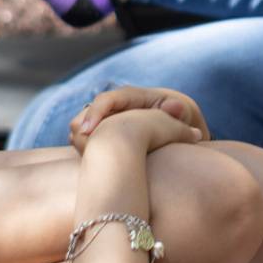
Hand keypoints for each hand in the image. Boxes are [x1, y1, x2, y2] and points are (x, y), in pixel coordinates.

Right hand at [75, 89, 207, 153]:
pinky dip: (85, 150)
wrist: (173, 121)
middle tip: (85, 155)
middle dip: (84, 133)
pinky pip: (81, 140)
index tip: (88, 131)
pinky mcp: (99, 130)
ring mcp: (103, 118)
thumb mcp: (183, 114)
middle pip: (86, 115)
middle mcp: (113, 105)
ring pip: (79, 128)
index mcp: (131, 96)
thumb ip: (179, 112)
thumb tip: (174, 106)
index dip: (95, 113)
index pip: (107, 99)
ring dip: (83, 143)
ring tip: (95, 163)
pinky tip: (99, 166)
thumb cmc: (180, 119)